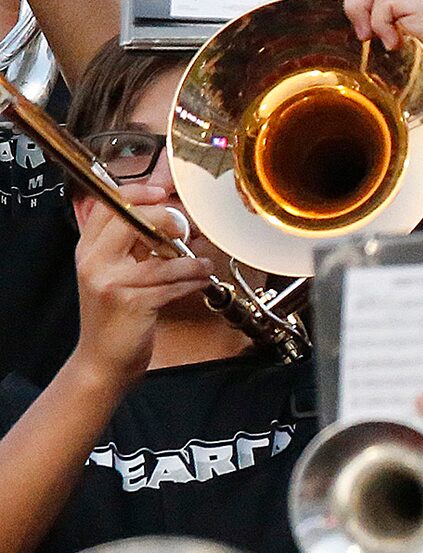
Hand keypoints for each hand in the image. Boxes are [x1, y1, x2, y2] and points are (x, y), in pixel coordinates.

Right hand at [70, 187, 214, 385]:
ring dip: (191, 261)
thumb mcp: (113, 273)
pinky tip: (200, 281)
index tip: (163, 193)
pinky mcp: (131, 303)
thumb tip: (165, 218)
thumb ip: (132, 245)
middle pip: (133, 221)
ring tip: (203, 265)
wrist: (102, 359)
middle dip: (168, 221)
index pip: (109, 205)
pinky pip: (172, 284)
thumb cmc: (114, 316)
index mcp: (88, 249)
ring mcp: (111, 282)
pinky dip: (193, 281)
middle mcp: (94, 262)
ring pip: (161, 258)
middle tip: (187, 231)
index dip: (138, 193)